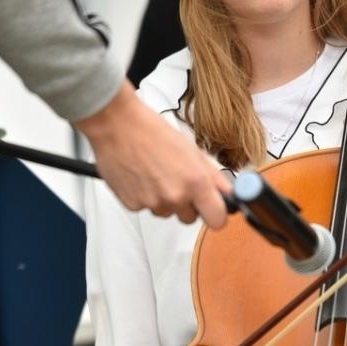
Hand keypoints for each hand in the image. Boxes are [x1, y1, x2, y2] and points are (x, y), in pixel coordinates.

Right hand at [74, 81, 231, 228]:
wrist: (117, 126)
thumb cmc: (152, 132)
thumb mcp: (192, 151)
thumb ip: (213, 177)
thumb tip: (229, 193)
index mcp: (195, 182)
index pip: (217, 220)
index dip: (216, 214)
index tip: (213, 208)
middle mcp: (175, 196)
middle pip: (190, 218)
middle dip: (188, 204)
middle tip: (178, 180)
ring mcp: (153, 203)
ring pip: (167, 212)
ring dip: (165, 199)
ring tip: (156, 173)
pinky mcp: (133, 205)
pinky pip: (146, 208)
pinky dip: (145, 196)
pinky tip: (142, 176)